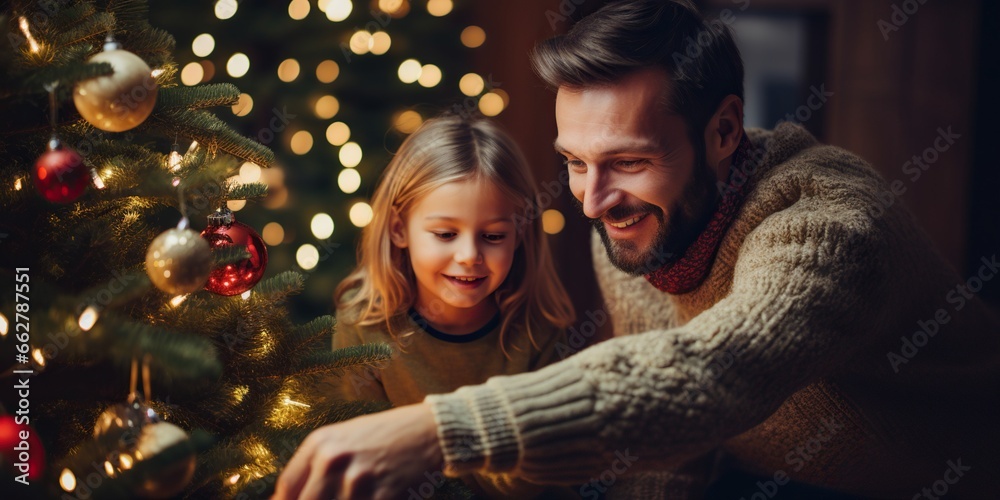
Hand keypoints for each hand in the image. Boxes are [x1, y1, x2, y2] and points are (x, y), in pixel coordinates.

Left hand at [272, 403, 442, 499]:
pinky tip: (373, 496)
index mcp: (320, 443)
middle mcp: (333, 459)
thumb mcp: (342, 440)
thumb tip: (284, 498)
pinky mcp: (381, 494)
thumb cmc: (383, 436)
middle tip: (334, 499)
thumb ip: (314, 466)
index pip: (286, 488)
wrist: (427, 432)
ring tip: (358, 494)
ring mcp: (357, 479)